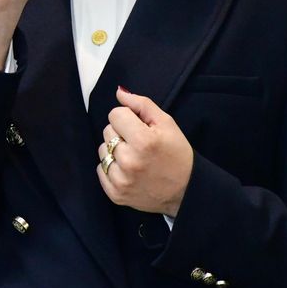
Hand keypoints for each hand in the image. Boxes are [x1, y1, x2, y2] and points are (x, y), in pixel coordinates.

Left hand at [96, 87, 193, 216]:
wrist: (186, 190)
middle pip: (107, 131)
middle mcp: (129, 161)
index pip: (115, 114)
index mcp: (143, 141)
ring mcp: (121, 180)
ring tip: (134, 156)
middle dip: (121, 133)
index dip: (127, 117)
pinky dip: (111, 167)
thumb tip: (119, 92)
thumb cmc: (177, 153)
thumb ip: (141, 104)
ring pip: (102, 150)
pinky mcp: (116, 194)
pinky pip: (100, 170)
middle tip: (139, 143)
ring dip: (115, 150)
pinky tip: (128, 170)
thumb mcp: (167, 123)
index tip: (139, 126)